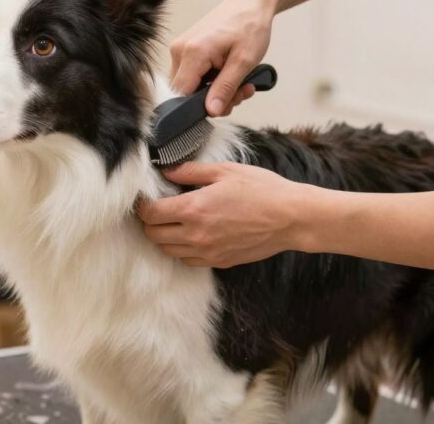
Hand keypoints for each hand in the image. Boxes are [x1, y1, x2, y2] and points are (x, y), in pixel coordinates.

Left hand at [138, 161, 308, 267]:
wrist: (291, 218)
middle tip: (158, 209)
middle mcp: (196, 235)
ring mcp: (208, 252)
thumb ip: (190, 171)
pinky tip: (192, 235)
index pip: (150, 214)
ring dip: (165, 237)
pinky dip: (183, 250)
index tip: (145, 199)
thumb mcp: (225, 171)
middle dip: (150, 222)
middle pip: (154, 235)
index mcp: (194, 209)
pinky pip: (188, 261)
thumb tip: (166, 170)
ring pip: (169, 251)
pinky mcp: (219, 262)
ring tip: (174, 222)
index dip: (142, 206)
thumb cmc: (262, 190)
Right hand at [169, 0, 276, 115]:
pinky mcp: (186, 49)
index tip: (225, 105)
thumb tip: (212, 111)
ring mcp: (181, 49)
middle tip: (240, 93)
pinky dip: (212, 80)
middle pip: (186, 92)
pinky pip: (193, 75)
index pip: (182, 95)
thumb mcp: (244, 61)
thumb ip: (226, 88)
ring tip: (241, 83)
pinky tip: (230, 74)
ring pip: (191, 86)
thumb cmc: (250, 26)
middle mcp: (179, 51)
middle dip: (214, 99)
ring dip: (216, 91)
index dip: (202, 107)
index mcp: (192, 53)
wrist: (249, 2)